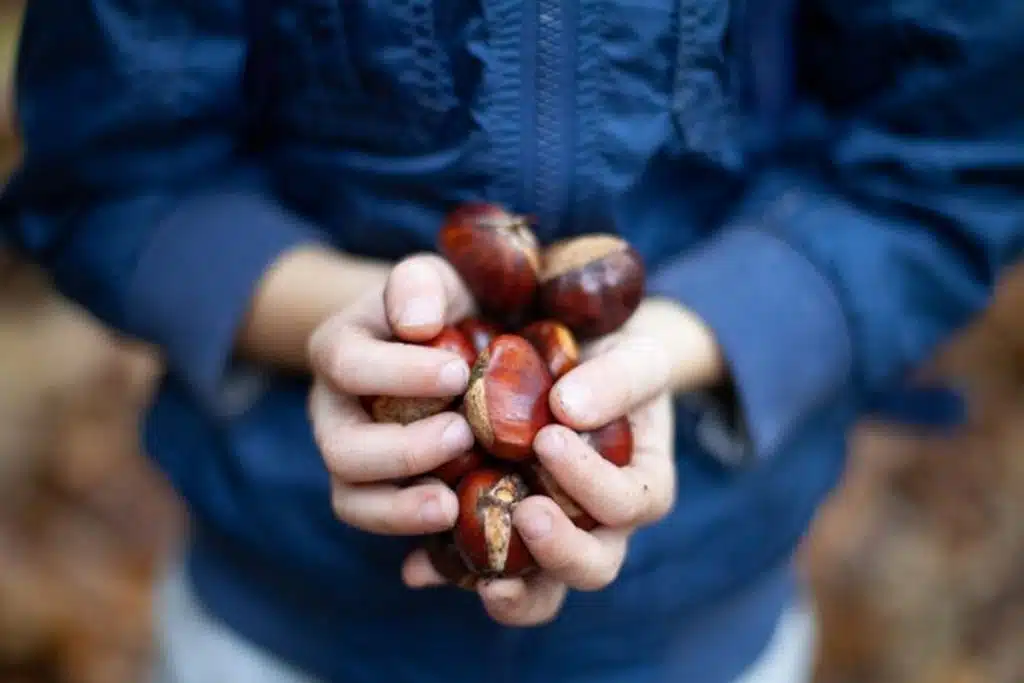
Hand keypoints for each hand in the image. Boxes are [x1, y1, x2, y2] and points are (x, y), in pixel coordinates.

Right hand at [307, 254, 477, 534]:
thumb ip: (419, 284)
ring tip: (451, 502)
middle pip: (342, 448)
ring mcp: (352, 459)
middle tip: (464, 434)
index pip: (348, 365)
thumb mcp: (434, 278)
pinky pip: (382, 526)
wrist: (450, 344)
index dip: (399, 374)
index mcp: (338, 351)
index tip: (458, 373)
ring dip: (400, 507)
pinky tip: (455, 520)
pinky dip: (413, 532)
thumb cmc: (442, 307)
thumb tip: (417, 324)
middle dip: (402, 450)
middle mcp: (333, 411)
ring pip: (352, 499)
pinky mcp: (380, 495)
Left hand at [403, 298, 724, 626]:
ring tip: (482, 576)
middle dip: (561, 550)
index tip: (548, 437)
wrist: (579, 356)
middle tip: (527, 512)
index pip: (629, 502)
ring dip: (513, 587)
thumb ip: (617, 377)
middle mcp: (600, 525)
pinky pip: (479, 570)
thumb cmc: (616, 357)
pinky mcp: (501, 534)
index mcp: (641, 487)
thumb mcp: (635, 354)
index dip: (591, 482)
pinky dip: (450, 572)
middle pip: (594, 566)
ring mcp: (550, 536)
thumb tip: (568, 410)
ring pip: (541, 590)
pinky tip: (418, 567)